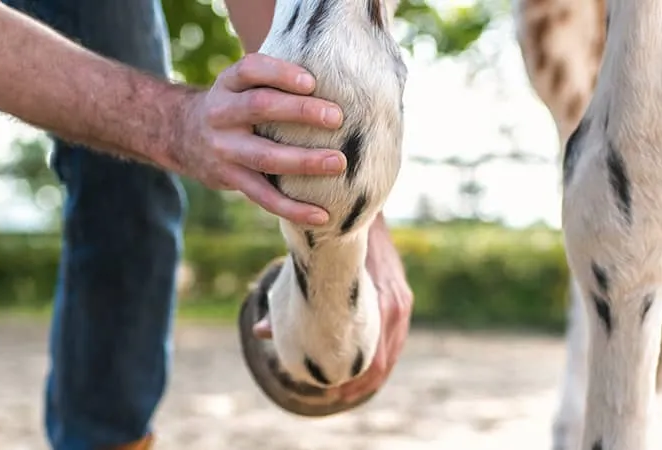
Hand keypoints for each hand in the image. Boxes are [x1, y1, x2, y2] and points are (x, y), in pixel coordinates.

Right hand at [161, 53, 346, 225]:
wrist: (182, 136)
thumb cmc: (234, 104)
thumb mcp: (240, 84)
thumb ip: (273, 80)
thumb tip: (337, 79)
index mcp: (228, 83)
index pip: (250, 70)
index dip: (280, 73)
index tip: (312, 81)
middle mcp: (221, 113)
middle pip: (259, 107)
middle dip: (300, 111)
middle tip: (337, 117)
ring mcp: (224, 148)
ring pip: (265, 156)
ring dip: (304, 160)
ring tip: (338, 162)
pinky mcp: (230, 178)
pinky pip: (263, 196)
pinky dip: (293, 208)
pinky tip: (322, 215)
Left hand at [253, 215, 413, 398]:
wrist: (359, 203)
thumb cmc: (331, 239)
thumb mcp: (310, 269)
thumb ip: (288, 300)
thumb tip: (261, 332)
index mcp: (380, 303)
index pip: (374, 358)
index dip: (355, 381)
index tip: (335, 394)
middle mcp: (395, 304)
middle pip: (383, 360)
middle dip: (362, 382)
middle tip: (338, 398)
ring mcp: (401, 300)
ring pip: (391, 349)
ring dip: (372, 371)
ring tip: (348, 387)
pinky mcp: (400, 295)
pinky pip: (394, 335)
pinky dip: (380, 352)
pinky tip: (364, 362)